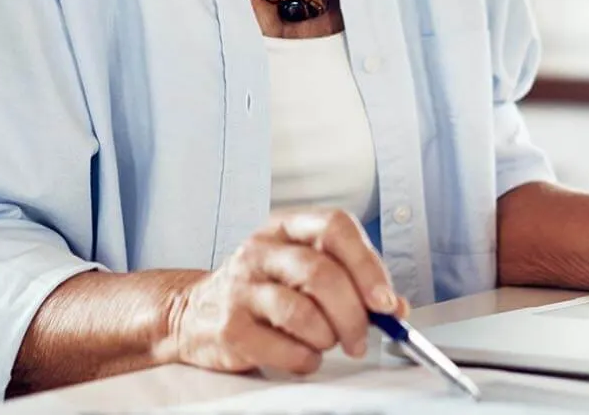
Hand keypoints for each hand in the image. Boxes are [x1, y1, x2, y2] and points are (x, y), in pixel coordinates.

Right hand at [164, 208, 409, 376]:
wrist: (193, 313)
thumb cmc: (259, 291)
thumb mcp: (301, 271)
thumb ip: (350, 282)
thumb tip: (395, 307)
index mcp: (286, 228)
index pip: (335, 227)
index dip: (367, 264)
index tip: (386, 301)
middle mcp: (261, 250)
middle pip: (321, 273)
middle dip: (353, 314)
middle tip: (360, 338)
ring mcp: (241, 287)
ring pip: (302, 312)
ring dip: (327, 337)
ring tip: (325, 344)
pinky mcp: (230, 326)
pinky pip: (283, 348)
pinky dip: (305, 360)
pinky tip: (303, 357)